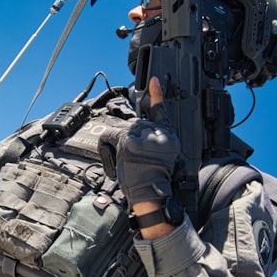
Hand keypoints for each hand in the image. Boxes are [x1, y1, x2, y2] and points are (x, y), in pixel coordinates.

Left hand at [98, 77, 179, 205]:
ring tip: (125, 157)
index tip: (154, 82)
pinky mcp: (130, 142)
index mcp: (169, 137)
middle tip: (130, 153)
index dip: (157, 95)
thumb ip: (151, 139)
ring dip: (116, 140)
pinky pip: (112, 135)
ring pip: (122, 128)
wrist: (150, 194)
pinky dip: (107, 144)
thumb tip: (134, 126)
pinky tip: (114, 154)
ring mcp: (144, 137)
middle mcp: (159, 134)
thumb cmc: (152, 179)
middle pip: (135, 122)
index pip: (161, 112)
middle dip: (127, 134)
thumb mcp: (158, 156)